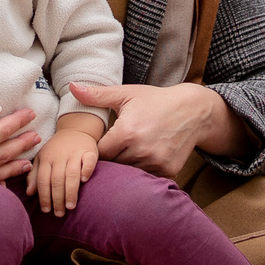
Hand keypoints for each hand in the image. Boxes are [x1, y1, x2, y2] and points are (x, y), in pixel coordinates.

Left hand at [30, 128, 99, 215]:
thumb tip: (29, 193)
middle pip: (57, 180)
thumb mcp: (42, 159)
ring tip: (70, 207)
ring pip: (71, 174)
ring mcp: (75, 153)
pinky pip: (89, 161)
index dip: (44, 196)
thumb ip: (34, 175)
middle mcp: (59, 156)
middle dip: (57, 199)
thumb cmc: (56, 149)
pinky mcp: (89, 151)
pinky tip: (85, 181)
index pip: (43, 180)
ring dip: (71, 191)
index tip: (46, 210)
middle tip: (59, 214)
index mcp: (46, 158)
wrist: (75, 130)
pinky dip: (86, 170)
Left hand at [71, 80, 239, 182]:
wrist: (193, 111)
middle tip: (112, 149)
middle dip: (109, 159)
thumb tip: (71, 86)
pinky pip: (146, 177)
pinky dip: (142, 171)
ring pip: (128, 174)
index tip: (100, 143)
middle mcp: (140, 150)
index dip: (96, 149)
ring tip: (127, 153)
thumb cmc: (156, 101)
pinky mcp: (168, 171)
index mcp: (126, 132)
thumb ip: (97, 95)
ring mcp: (155, 163)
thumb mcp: (127, 94)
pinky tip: (143, 158)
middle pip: (112, 166)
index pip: (98, 153)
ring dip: (125, 167)